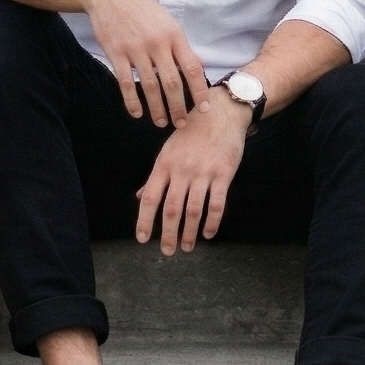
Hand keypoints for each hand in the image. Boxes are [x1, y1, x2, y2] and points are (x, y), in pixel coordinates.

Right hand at [83, 0, 208, 126]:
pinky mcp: (116, 52)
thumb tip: (198, 66)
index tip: (204, 109)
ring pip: (150, 86)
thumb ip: (180, 45)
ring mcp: (136, 48)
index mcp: (174, 35)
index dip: (199, 90)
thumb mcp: (167, 21)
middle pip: (172, 82)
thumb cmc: (142, 9)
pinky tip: (137, 114)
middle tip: (182, 124)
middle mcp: (157, 43)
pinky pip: (126, 82)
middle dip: (179, 107)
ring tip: (162, 123)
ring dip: (157, 109)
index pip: (192, 68)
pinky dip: (132, 101)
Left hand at [135, 89, 251, 253]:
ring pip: (194, 210)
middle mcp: (181, 170)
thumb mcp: (168, 151)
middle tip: (167, 251)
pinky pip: (217, 204)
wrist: (221, 113)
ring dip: (189, 233)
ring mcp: (203, 173)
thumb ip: (156, 177)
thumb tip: (141, 197)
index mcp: (164, 165)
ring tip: (187, 247)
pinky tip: (208, 234)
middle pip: (171, 209)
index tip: (142, 239)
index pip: (149, 198)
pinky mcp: (223, 174)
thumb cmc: (191, 133)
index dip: (144, 221)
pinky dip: (212, 222)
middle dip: (168, 234)